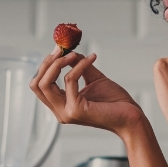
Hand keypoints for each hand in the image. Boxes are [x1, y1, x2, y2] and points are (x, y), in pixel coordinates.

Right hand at [30, 49, 145, 136]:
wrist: (131, 116)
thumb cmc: (114, 101)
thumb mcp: (93, 79)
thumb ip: (78, 66)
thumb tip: (68, 51)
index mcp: (61, 105)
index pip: (39, 85)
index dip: (45, 66)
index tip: (57, 49)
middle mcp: (60, 112)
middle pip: (37, 84)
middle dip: (47, 63)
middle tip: (60, 49)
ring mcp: (66, 112)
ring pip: (46, 83)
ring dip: (58, 63)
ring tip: (73, 54)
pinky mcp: (76, 109)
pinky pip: (69, 80)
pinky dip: (79, 66)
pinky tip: (92, 59)